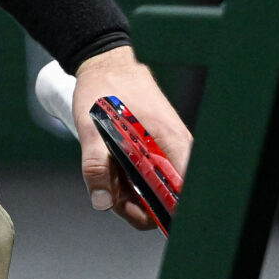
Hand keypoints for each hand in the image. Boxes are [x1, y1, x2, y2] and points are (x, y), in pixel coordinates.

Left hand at [72, 48, 192, 231]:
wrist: (106, 62)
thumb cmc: (105, 88)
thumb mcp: (93, 128)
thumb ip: (96, 166)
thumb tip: (102, 202)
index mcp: (173, 146)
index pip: (186, 194)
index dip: (168, 214)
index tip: (143, 216)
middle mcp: (176, 152)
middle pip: (169, 199)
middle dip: (140, 208)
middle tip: (112, 197)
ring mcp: (165, 151)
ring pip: (155, 190)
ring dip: (130, 195)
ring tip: (106, 181)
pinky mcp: (154, 150)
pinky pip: (147, 177)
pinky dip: (128, 182)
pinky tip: (110, 173)